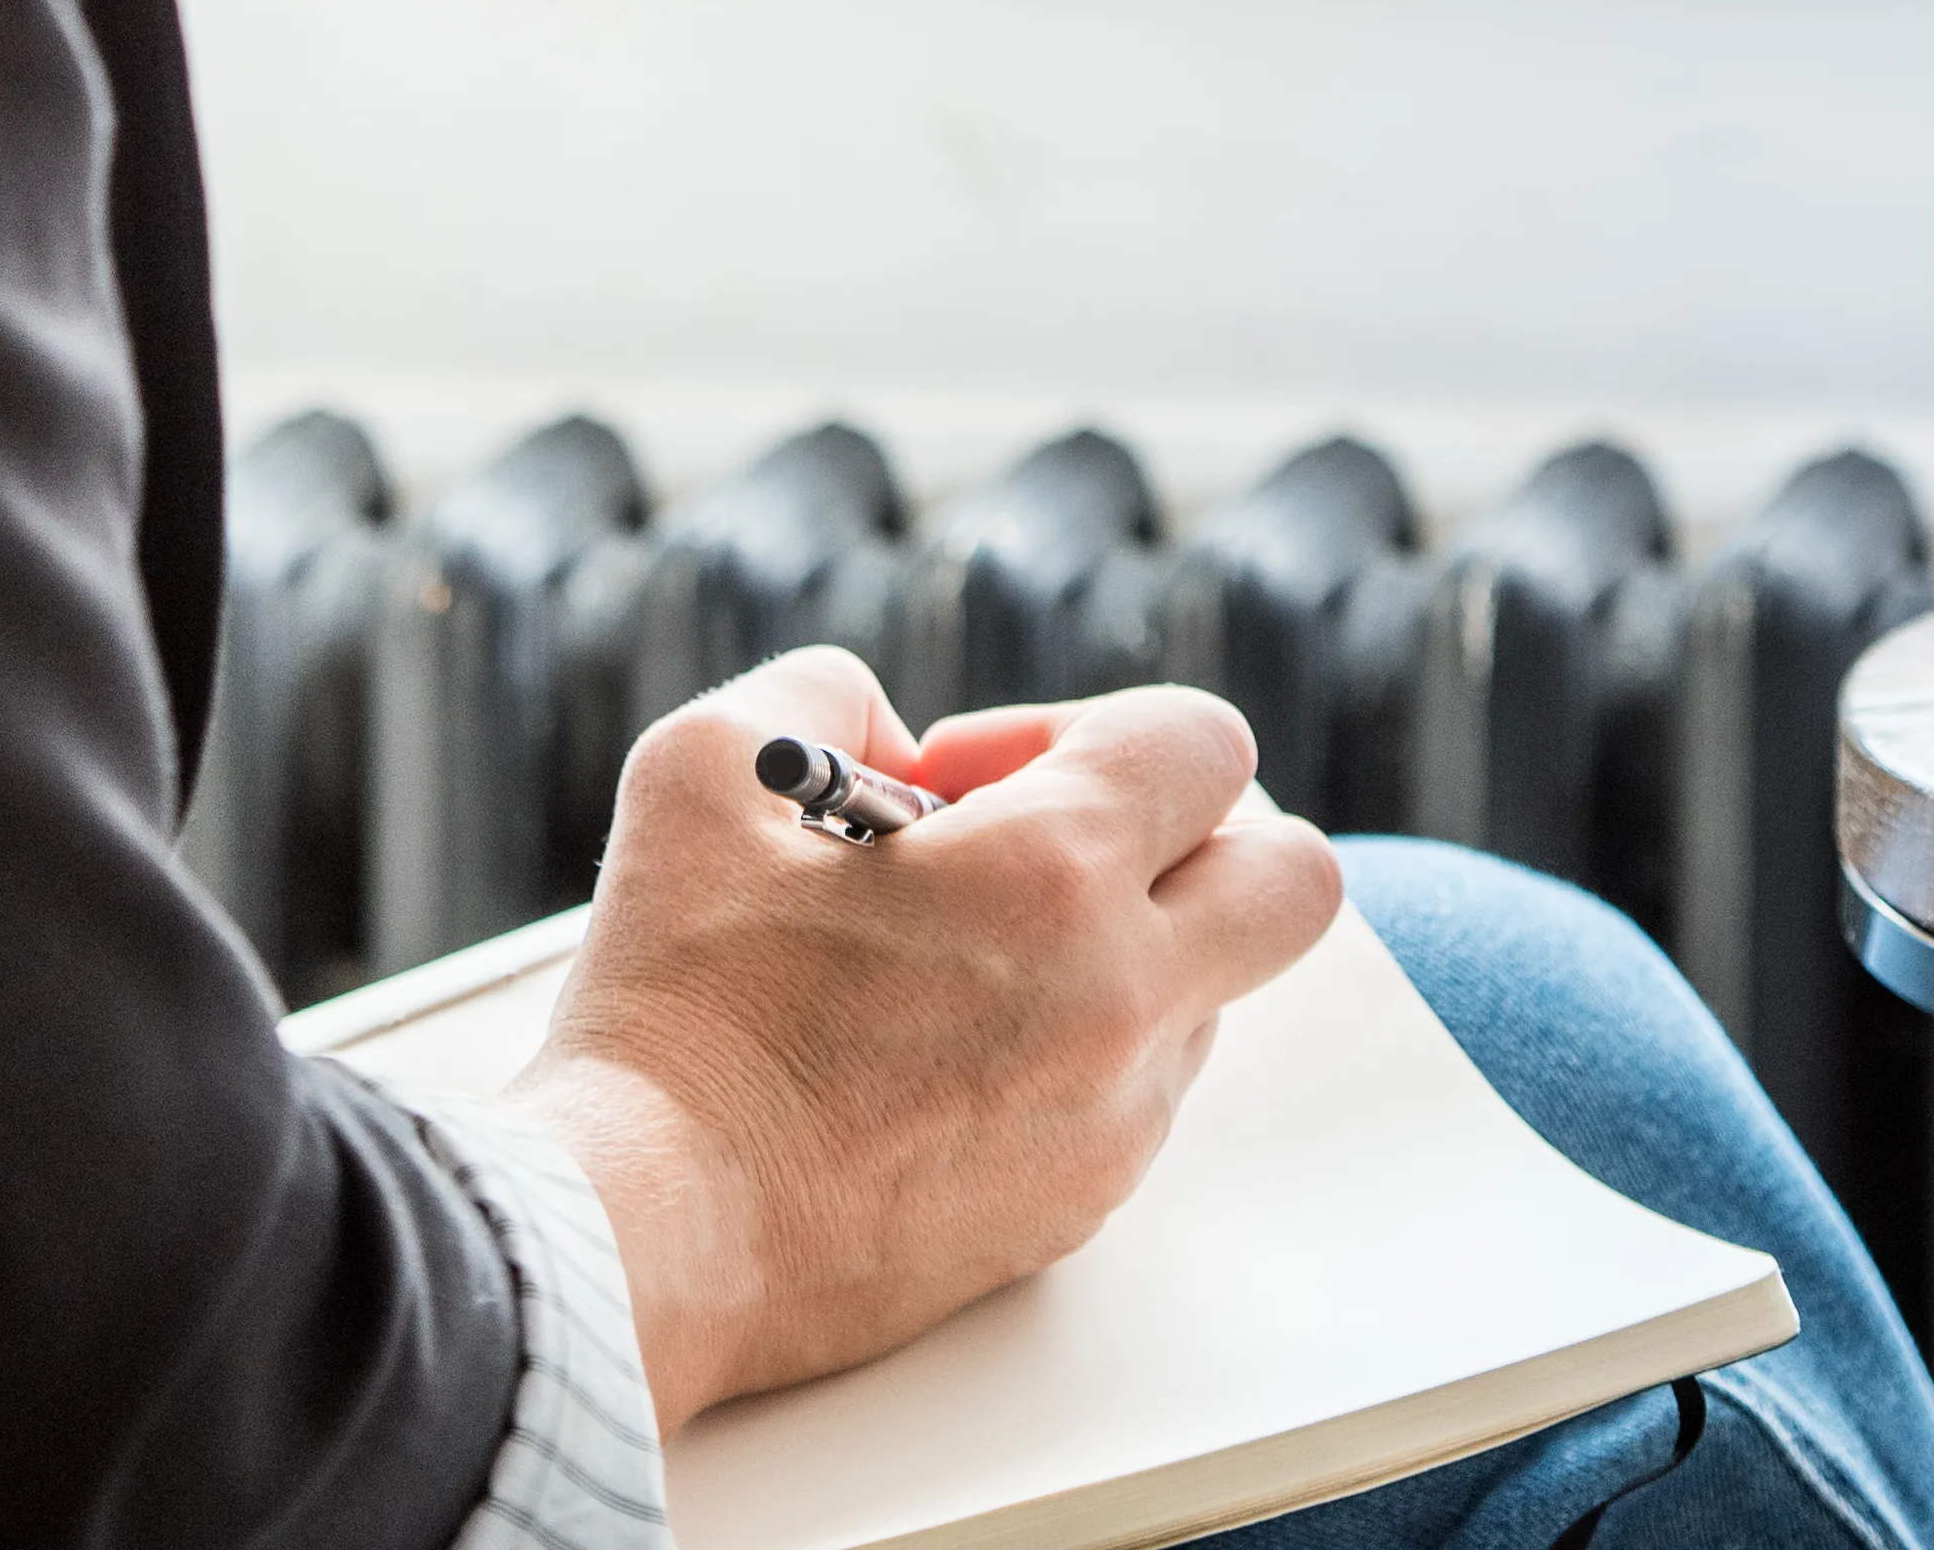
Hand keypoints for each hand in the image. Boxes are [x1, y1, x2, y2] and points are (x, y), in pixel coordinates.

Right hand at [500, 652, 1347, 1432]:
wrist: (640, 1241)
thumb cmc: (671, 1015)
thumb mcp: (707, 771)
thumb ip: (821, 693)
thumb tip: (882, 729)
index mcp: (1056, 876)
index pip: (1207, 743)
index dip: (1085, 730)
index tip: (968, 781)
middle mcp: (1122, 1002)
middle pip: (1293, 879)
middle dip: (1198, 835)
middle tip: (1062, 849)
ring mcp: (1111, 1124)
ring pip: (1209, 996)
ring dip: (1123, 949)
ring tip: (959, 962)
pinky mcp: (1072, 1215)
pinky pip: (1133, 1103)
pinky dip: (1073, 1057)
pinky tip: (935, 1059)